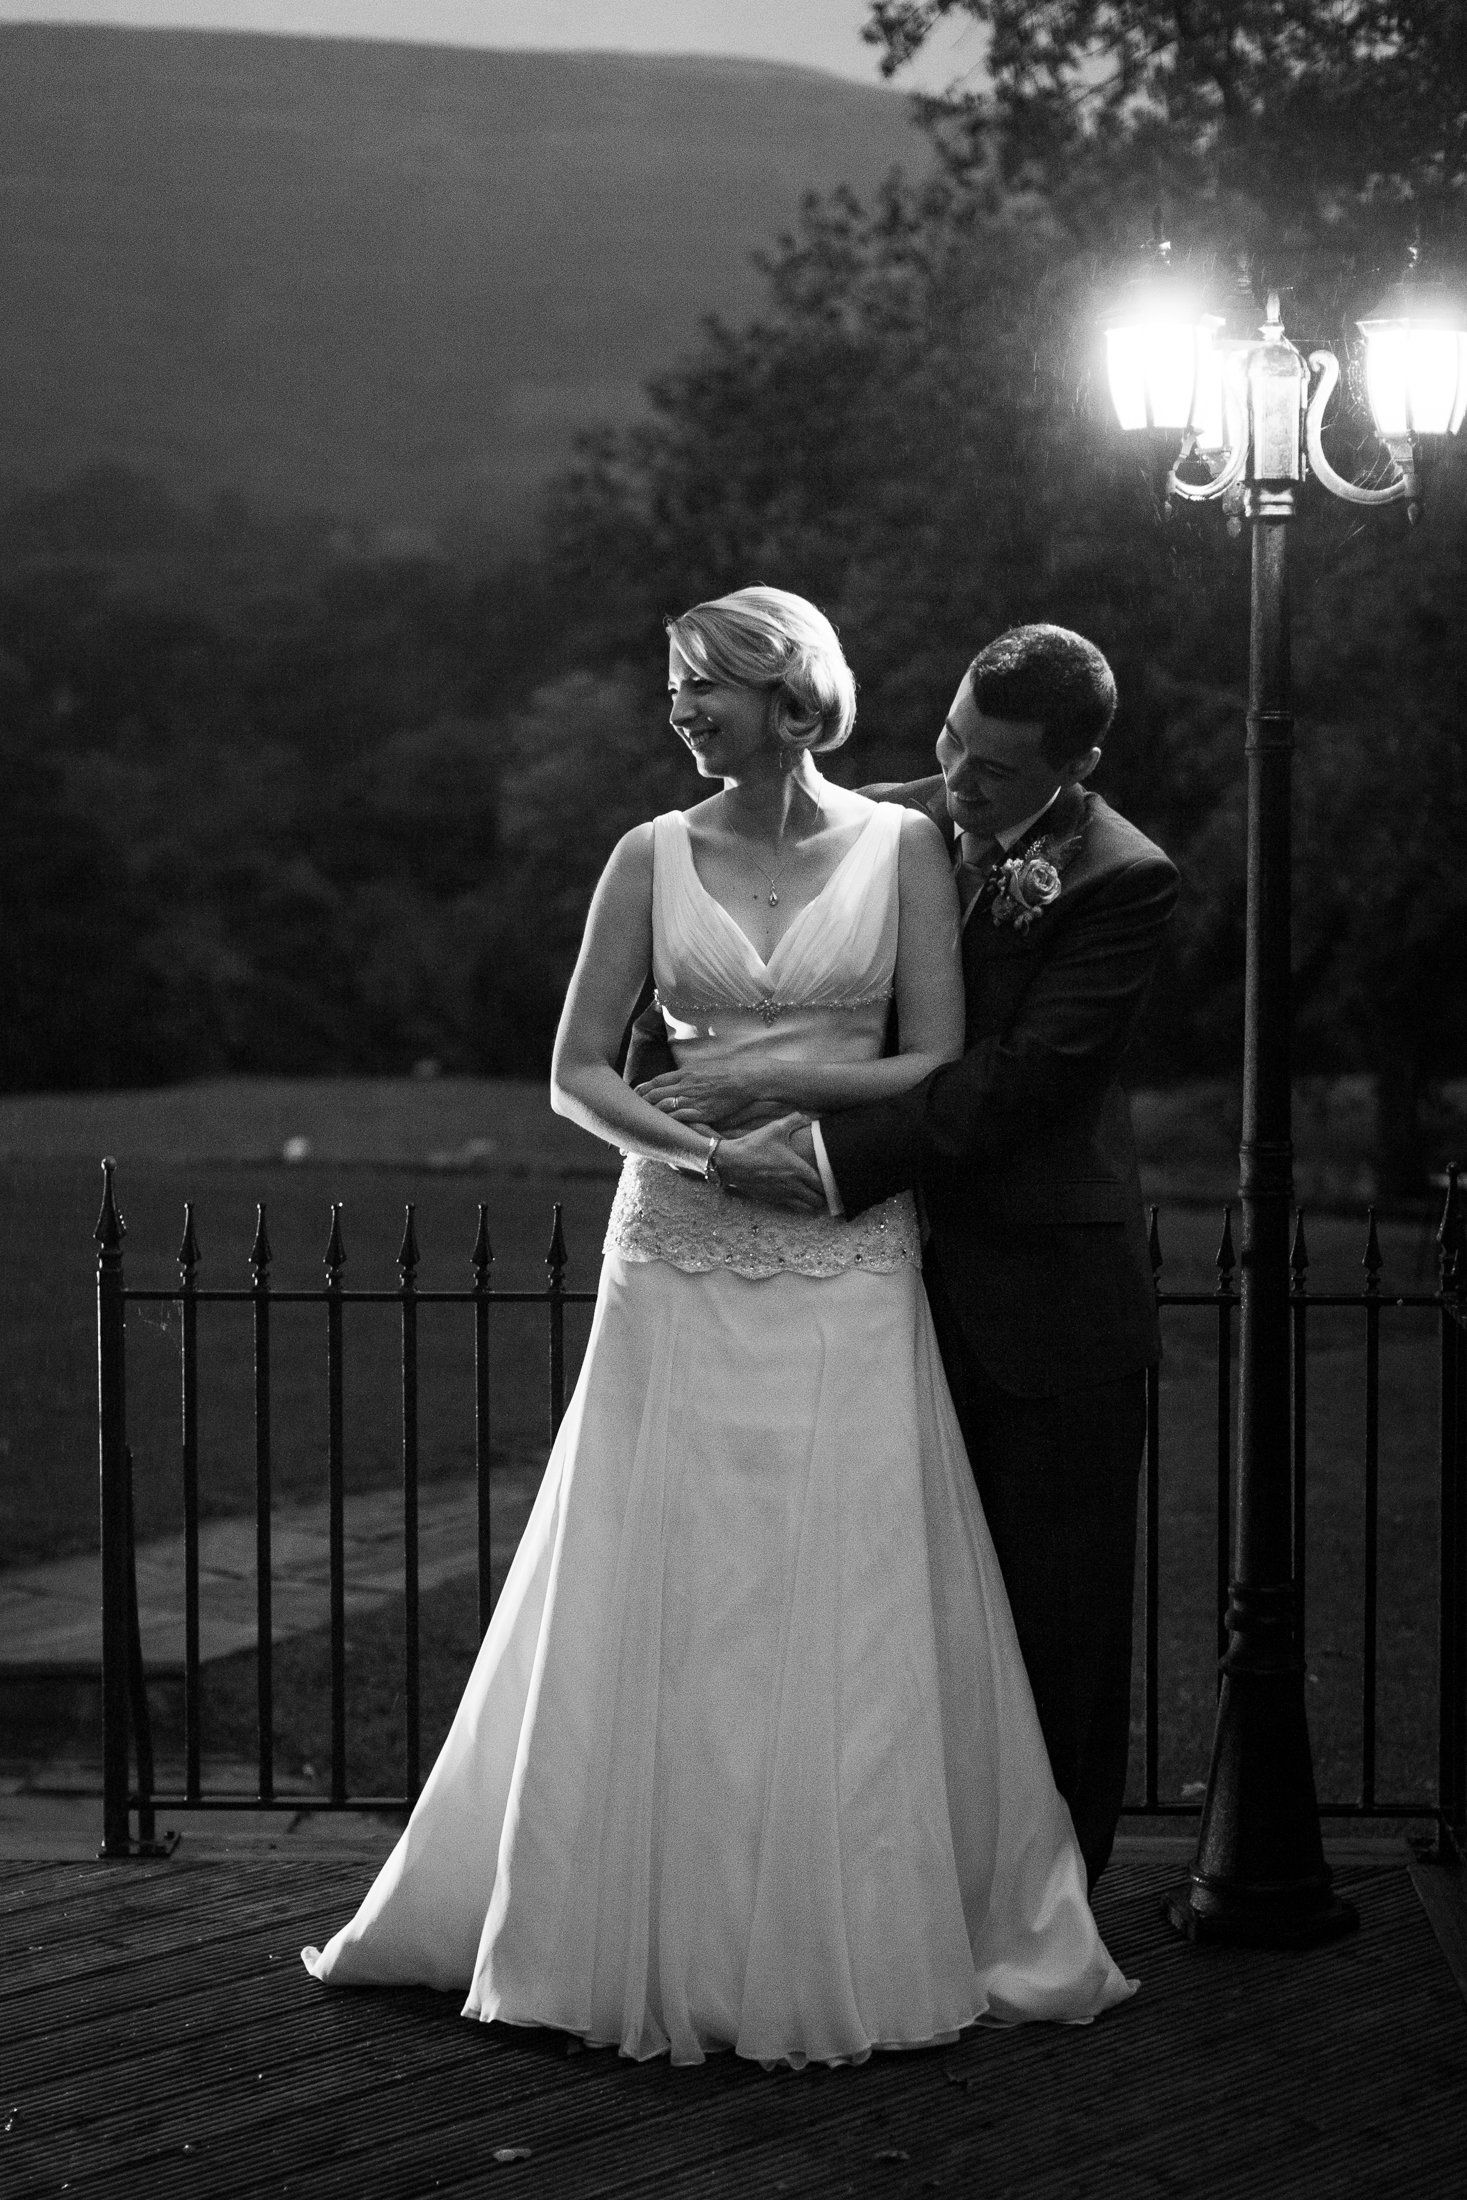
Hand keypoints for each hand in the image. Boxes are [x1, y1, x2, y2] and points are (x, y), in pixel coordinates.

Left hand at [637, 1065, 765, 1132]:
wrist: (747, 1078)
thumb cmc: (729, 1072)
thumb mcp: (704, 1068)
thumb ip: (690, 1075)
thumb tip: (680, 1079)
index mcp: (685, 1073)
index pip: (656, 1081)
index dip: (642, 1089)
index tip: (633, 1096)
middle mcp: (684, 1085)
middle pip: (654, 1094)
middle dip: (640, 1104)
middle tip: (628, 1113)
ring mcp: (692, 1098)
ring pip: (662, 1106)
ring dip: (650, 1115)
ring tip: (639, 1124)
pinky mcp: (701, 1111)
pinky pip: (678, 1118)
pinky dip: (667, 1123)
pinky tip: (660, 1128)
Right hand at [715, 1115, 826, 1212]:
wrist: (730, 1162)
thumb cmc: (754, 1145)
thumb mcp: (775, 1128)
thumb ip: (794, 1120)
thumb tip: (806, 1116)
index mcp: (797, 1169)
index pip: (822, 1184)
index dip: (829, 1183)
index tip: (831, 1179)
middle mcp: (792, 1186)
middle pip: (817, 1200)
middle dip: (822, 1195)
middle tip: (823, 1188)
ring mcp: (782, 1195)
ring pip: (806, 1207)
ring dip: (811, 1202)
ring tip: (813, 1194)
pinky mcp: (771, 1200)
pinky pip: (792, 1208)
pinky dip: (798, 1205)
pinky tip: (797, 1196)